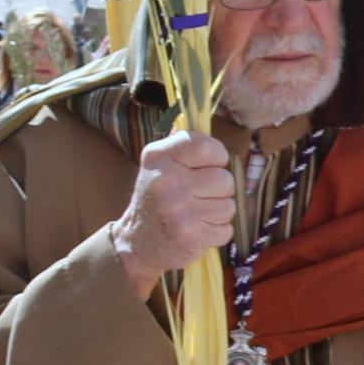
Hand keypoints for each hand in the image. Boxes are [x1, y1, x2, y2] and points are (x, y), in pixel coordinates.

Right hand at [116, 134, 234, 289]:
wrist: (135, 243)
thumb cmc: (156, 200)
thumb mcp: (158, 165)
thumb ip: (183, 146)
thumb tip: (206, 121)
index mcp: (157, 157)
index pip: (207, 146)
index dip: (217, 157)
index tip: (207, 167)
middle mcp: (166, 181)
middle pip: (225, 179)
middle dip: (218, 191)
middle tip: (196, 198)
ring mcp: (178, 210)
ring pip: (228, 206)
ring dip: (217, 213)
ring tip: (195, 215)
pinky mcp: (190, 236)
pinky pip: (226, 229)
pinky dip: (216, 233)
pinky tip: (196, 231)